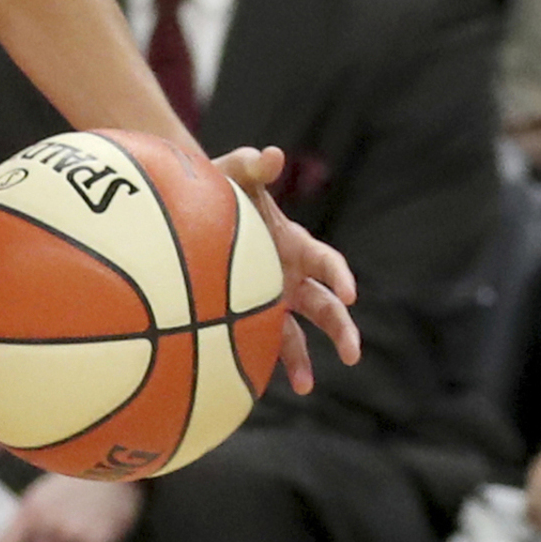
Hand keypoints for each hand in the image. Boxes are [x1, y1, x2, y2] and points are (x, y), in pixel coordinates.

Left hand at [209, 144, 357, 392]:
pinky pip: (262, 342)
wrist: (188, 210)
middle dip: (342, 329)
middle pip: (326, 306)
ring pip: (298, 332)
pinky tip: (259, 387)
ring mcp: (271, 299)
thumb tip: (272, 154)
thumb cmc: (216, 188)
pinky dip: (265, 363)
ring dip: (305, 360)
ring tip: (306, 387)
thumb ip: (251, 166)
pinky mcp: (248, 316)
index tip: (349, 293)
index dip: (340, 277)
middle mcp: (290, 275)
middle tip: (352, 354)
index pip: (327, 262)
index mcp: (293, 243)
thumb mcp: (231, 175)